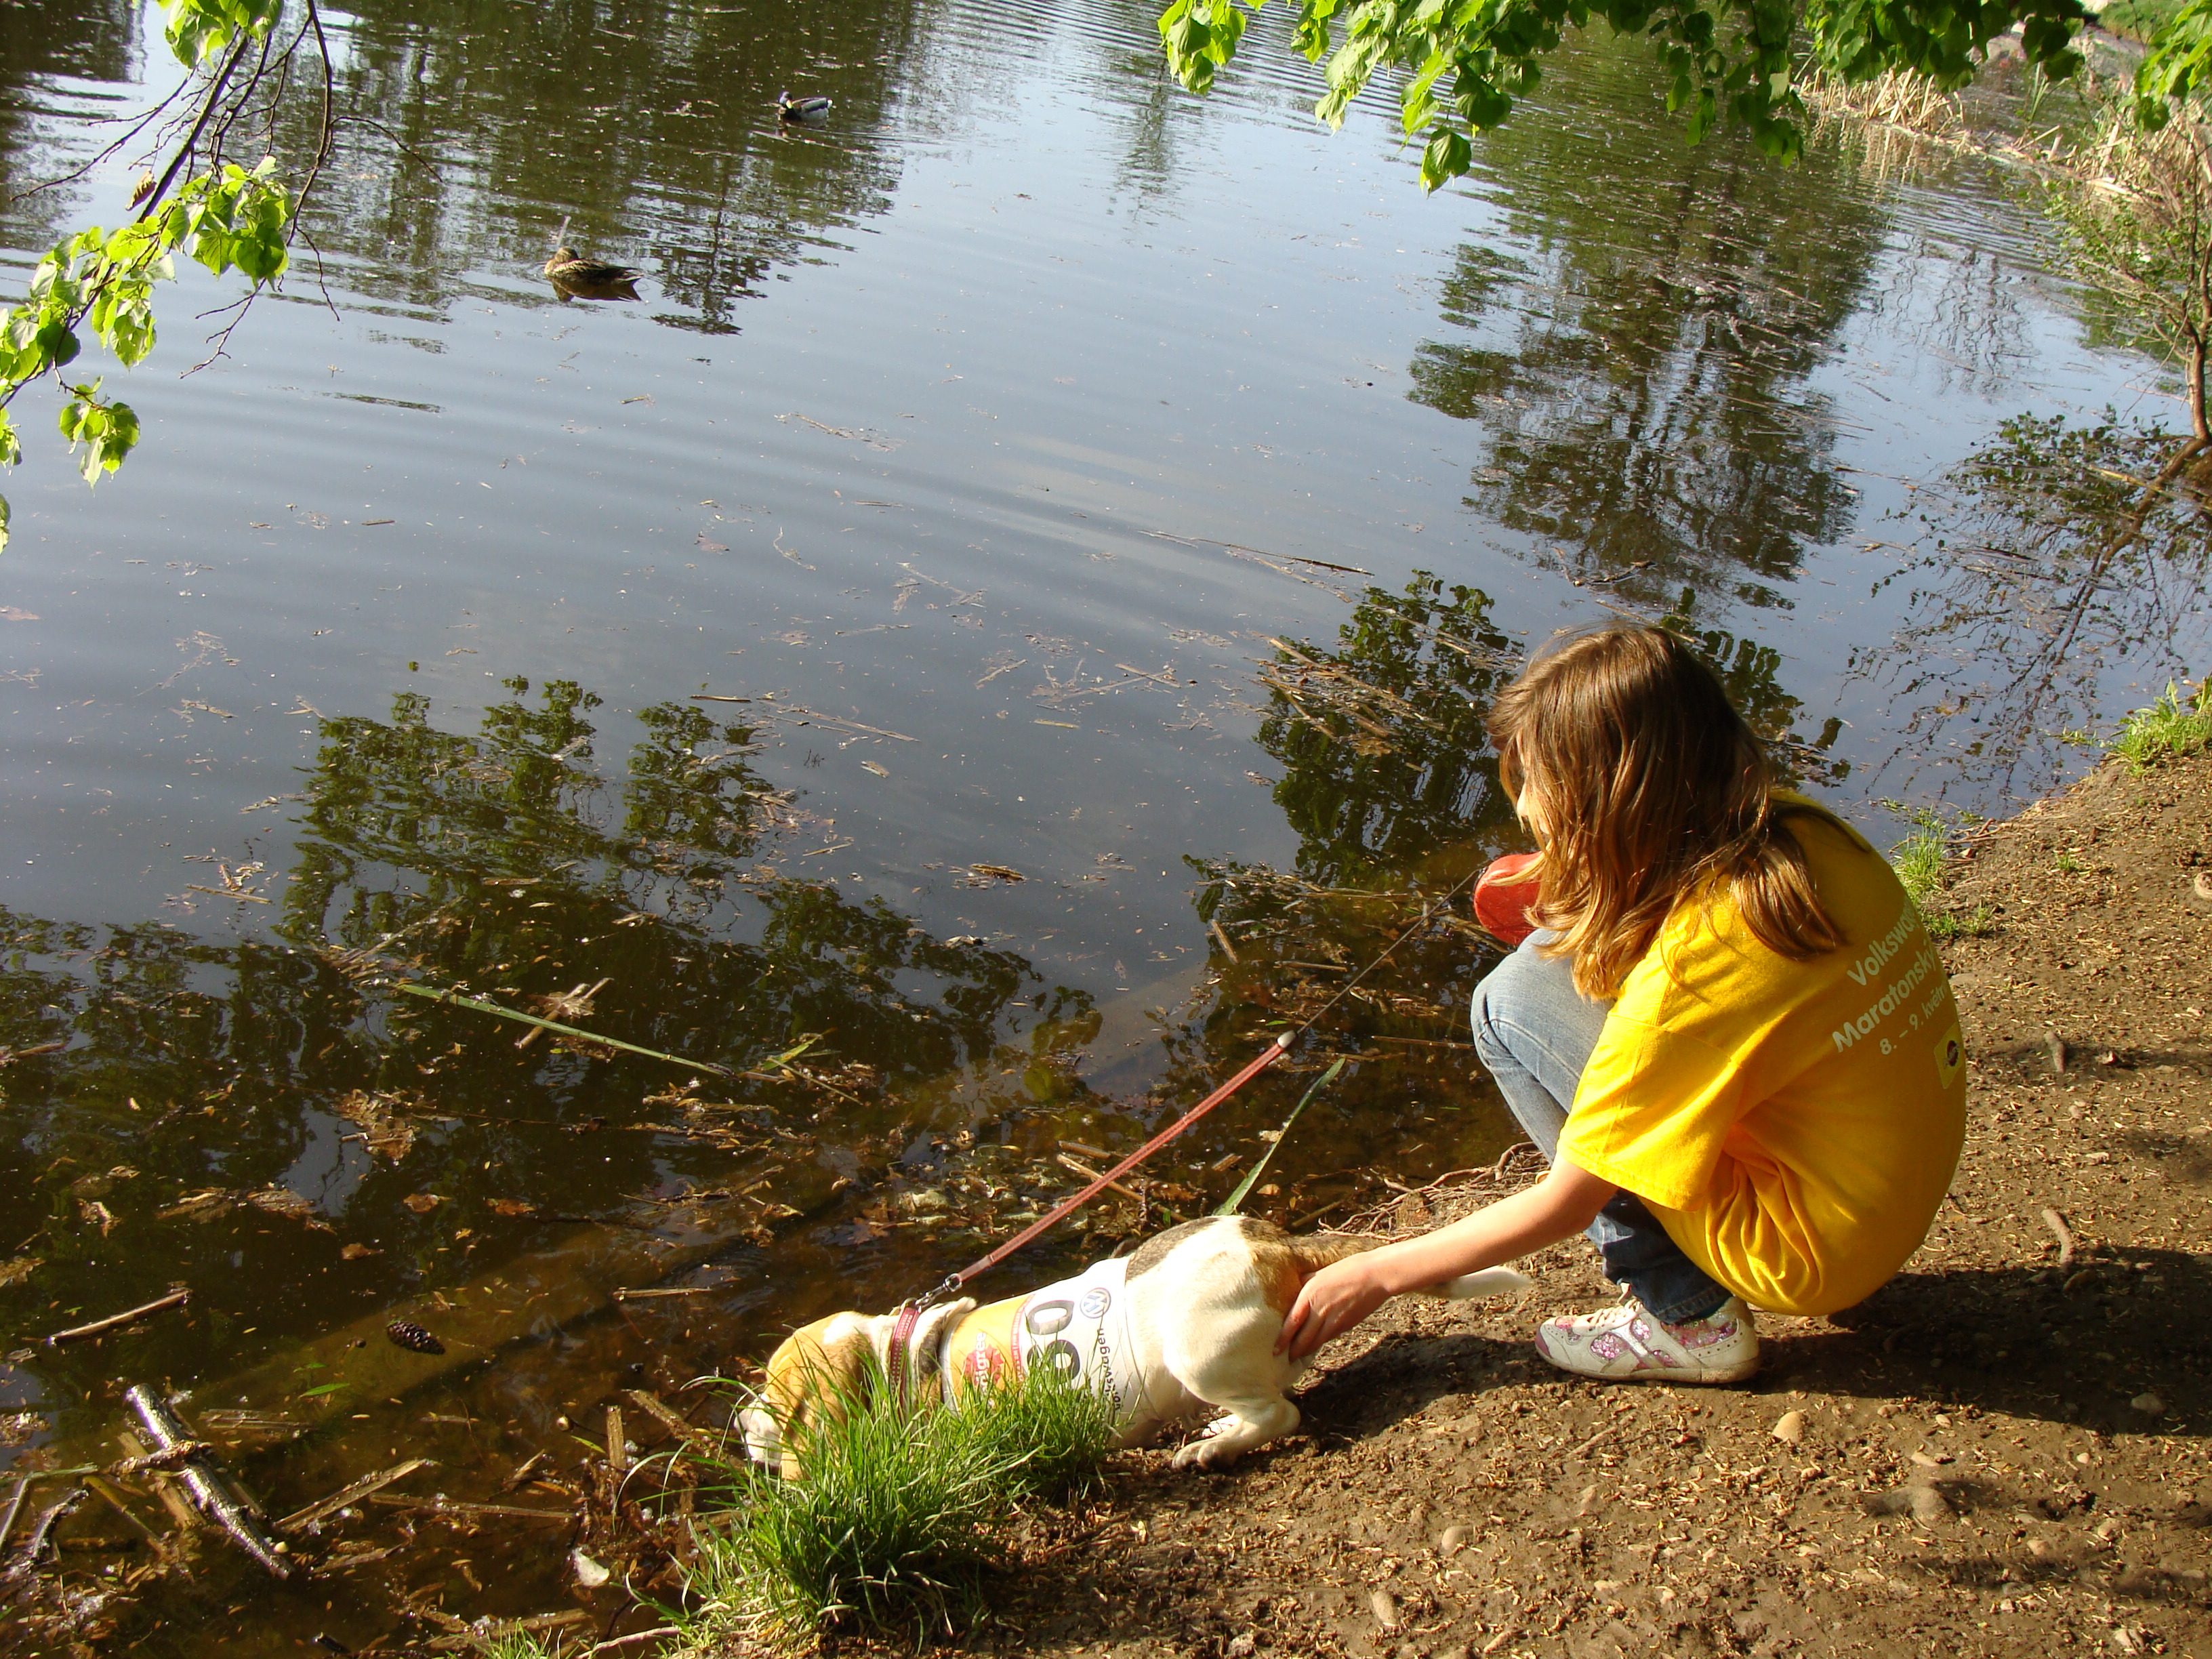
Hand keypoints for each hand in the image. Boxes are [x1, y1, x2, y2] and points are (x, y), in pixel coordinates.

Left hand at [1276, 1255, 1392, 1360]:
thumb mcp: (1321, 1272)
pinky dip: (1321, 1343)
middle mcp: (1320, 1310)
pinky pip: (1329, 1337)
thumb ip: (1306, 1282)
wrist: (1376, 1275)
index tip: (1275, 1349)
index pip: (1292, 1323)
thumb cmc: (1348, 1268)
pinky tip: (1317, 1344)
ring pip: (1316, 1342)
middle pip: (1303, 1338)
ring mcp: (1335, 1320)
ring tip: (1299, 1356)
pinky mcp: (1346, 1325)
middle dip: (1293, 1351)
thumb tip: (1296, 1288)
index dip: (1283, 1339)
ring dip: (1306, 1351)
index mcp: (1310, 1294)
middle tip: (1286, 1359)